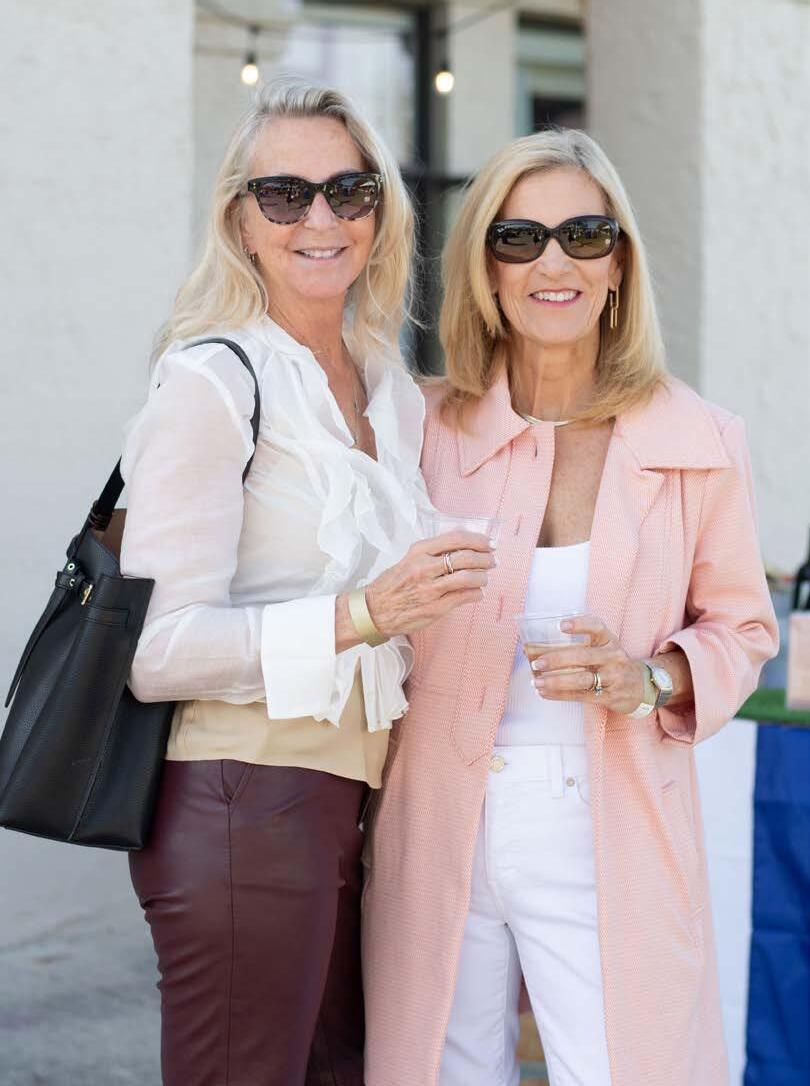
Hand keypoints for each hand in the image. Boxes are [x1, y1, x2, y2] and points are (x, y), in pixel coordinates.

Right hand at [363, 530, 495, 637]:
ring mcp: (430, 589)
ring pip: (469, 577)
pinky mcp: (434, 608)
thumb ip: (432, 554)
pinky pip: (464, 597)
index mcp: (419, 551)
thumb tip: (463, 549)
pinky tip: (477, 593)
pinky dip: (476, 593)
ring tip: (485, 577)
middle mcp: (425, 568)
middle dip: (486, 558)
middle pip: (466, 557)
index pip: (456, 539)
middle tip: (492, 561)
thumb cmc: (392, 585)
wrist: (374, 610)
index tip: (489, 543)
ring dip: (483, 576)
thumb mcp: (408, 559)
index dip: (478, 540)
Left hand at [527, 614, 646, 714]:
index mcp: (609, 640)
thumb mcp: (601, 648)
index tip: (561, 625)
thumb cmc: (610, 663)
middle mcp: (613, 656)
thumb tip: (530, 649)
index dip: (579, 624)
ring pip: (582, 679)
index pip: (597, 627)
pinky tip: (544, 693)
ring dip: (556, 681)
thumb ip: (574, 645)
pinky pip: (581, 696)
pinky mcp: (609, 696)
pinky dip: (560, 695)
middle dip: (557, 659)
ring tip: (536, 682)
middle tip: (535, 662)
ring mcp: (613, 677)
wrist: (640, 686)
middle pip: (583, 656)